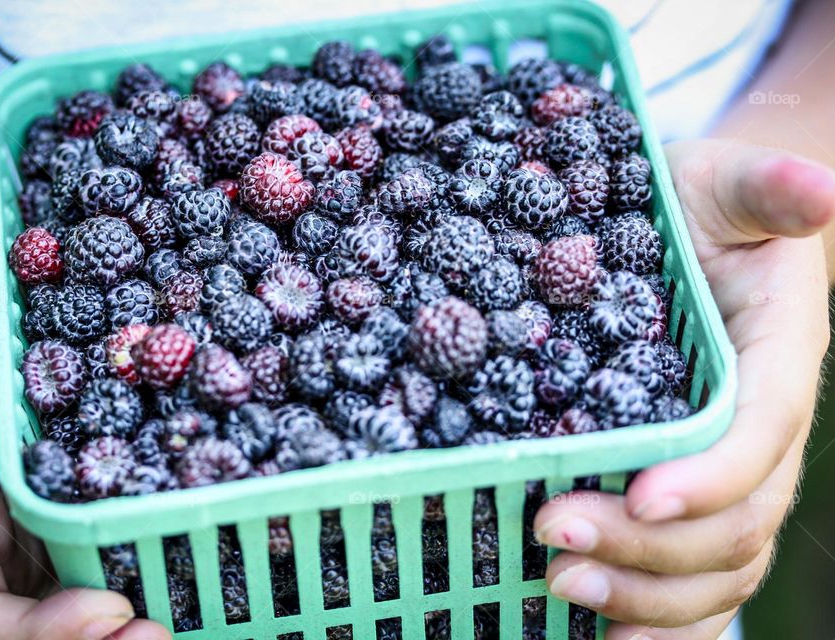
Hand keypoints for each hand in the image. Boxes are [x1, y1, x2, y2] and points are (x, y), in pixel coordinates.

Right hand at [0, 232, 169, 639]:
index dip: (34, 632)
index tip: (109, 609)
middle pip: (33, 620)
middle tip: (167, 635)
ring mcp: (37, 511)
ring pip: (77, 589)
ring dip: (133, 611)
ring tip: (199, 614)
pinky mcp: (78, 481)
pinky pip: (110, 532)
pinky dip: (151, 555)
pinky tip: (207, 550)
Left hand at [533, 141, 834, 638]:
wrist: (699, 235)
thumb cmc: (707, 207)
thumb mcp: (730, 184)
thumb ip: (771, 188)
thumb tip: (821, 189)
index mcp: (777, 364)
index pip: (763, 436)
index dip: (712, 476)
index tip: (641, 495)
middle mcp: (762, 434)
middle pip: (734, 523)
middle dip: (649, 549)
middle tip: (553, 542)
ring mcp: (729, 474)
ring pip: (717, 568)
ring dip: (644, 596)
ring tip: (558, 587)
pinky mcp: (690, 491)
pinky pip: (695, 579)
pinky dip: (659, 621)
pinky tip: (601, 637)